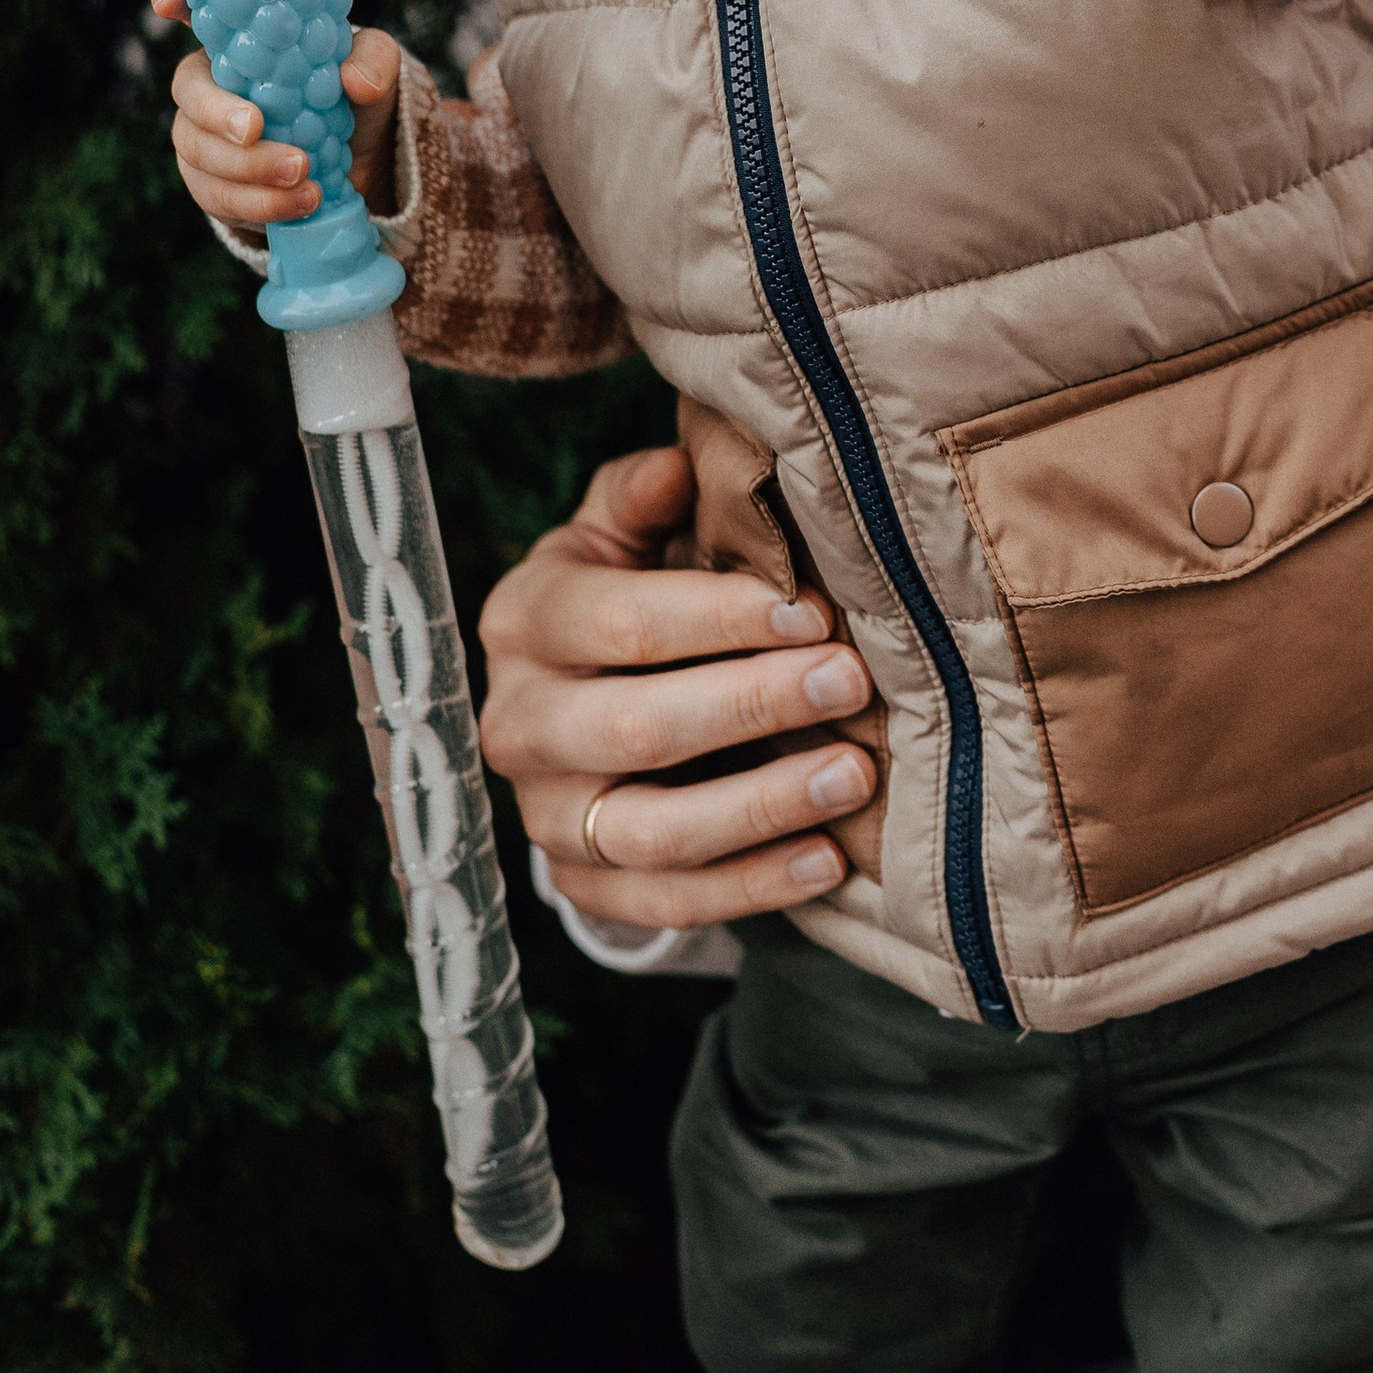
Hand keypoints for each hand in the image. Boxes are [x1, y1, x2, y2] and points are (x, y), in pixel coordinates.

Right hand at [152, 0, 403, 228]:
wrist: (354, 161)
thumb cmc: (350, 93)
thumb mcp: (374, 66)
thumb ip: (372, 60)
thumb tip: (355, 81)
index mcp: (242, 39)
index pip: (198, 8)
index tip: (167, 1)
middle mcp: (212, 83)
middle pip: (189, 93)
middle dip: (217, 113)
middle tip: (256, 128)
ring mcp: (204, 137)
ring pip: (199, 152)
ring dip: (248, 169)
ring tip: (303, 178)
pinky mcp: (212, 184)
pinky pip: (217, 197)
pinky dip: (258, 205)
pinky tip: (300, 204)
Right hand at [475, 446, 879, 930]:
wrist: (583, 697)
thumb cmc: (629, 590)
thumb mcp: (622, 531)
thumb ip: (644, 493)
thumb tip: (678, 467)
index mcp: (527, 620)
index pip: (621, 622)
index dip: (719, 618)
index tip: (815, 610)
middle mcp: (519, 724)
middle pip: (636, 727)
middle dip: (753, 704)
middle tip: (851, 681)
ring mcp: (546, 816)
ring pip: (649, 832)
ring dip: (760, 808)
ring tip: (854, 776)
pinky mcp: (582, 887)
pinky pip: (662, 905)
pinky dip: (747, 890)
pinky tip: (824, 860)